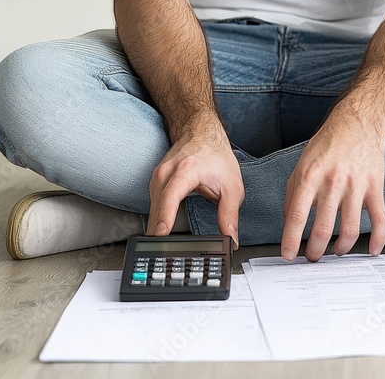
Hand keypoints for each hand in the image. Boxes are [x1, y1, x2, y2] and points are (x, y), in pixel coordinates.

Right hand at [147, 118, 243, 246]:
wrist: (201, 132)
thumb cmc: (216, 156)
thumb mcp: (232, 186)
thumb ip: (229, 214)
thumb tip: (231, 238)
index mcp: (185, 171)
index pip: (171, 196)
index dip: (165, 216)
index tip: (161, 233)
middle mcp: (166, 172)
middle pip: (157, 206)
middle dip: (158, 231)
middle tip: (162, 253)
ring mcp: (157, 176)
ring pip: (152, 207)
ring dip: (156, 226)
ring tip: (161, 246)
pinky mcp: (155, 181)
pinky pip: (152, 203)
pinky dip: (157, 217)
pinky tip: (162, 229)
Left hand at [281, 112, 384, 261]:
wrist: (358, 123)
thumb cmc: (328, 144)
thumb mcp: (301, 165)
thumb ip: (293, 194)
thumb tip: (289, 222)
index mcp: (310, 177)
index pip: (298, 216)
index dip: (291, 240)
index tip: (289, 255)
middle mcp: (333, 182)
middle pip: (324, 229)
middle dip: (316, 251)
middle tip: (313, 257)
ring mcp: (356, 186)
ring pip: (350, 230)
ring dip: (341, 249)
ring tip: (336, 252)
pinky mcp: (376, 187)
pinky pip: (379, 219)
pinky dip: (378, 239)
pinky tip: (373, 250)